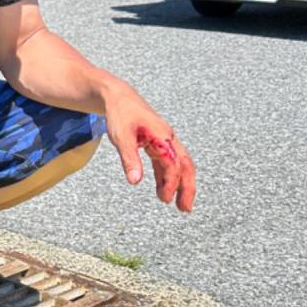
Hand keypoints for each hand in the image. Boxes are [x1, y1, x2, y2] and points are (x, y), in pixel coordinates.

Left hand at [105, 89, 195, 212]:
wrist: (119, 97)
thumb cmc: (121, 114)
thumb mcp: (121, 138)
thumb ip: (129, 159)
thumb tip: (135, 181)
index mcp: (162, 136)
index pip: (172, 163)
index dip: (171, 182)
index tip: (166, 199)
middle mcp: (168, 138)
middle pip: (185, 165)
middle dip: (188, 187)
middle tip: (185, 208)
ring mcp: (165, 141)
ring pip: (179, 165)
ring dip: (180, 185)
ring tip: (178, 205)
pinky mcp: (158, 143)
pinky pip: (168, 163)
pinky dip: (167, 177)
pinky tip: (163, 190)